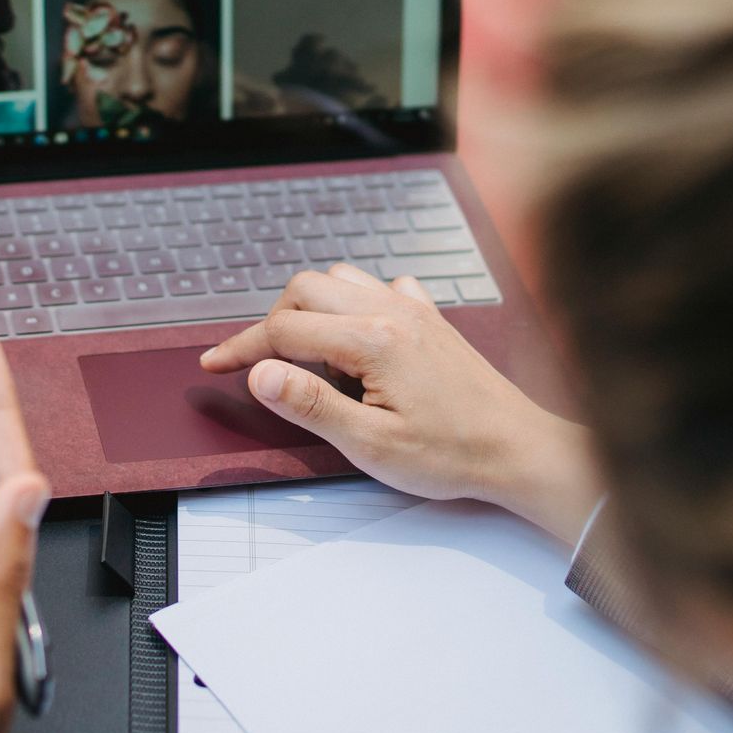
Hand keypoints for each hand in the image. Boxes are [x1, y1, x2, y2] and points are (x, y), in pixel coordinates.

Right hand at [200, 264, 602, 542]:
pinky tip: (355, 337)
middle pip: (306, 289)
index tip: (214, 366)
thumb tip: (260, 374)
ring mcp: (414, 309)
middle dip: (273, 323)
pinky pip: (380, 286)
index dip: (242, 349)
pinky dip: (353, 301)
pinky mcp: (430, 318)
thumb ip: (310, 404)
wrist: (517, 450)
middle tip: (262, 367)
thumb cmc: (451, 454)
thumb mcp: (370, 444)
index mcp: (373, 340)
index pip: (284, 330)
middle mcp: (392, 311)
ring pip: (341, 279)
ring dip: (311, 307)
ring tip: (306, 355)